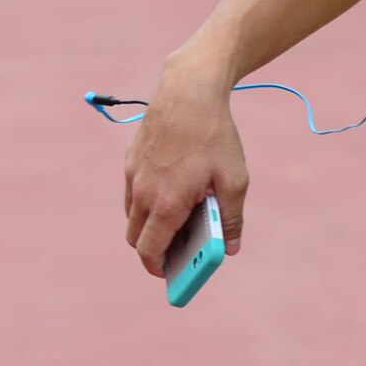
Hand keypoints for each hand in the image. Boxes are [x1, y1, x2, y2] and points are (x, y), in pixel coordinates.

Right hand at [123, 53, 248, 276]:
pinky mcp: (130, 162)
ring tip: (180, 218)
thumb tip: (229, 249)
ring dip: (150, 225)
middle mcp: (141, 194)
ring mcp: (132, 177)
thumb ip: (231, 218)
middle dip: (154, 249)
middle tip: (179, 248)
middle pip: (137, 239)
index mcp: (166, 203)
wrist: (189, 91)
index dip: (158, 268)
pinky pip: (132, 194)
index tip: (171, 274)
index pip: (149, 252)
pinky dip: (146, 202)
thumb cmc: (214, 135)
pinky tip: (173, 189)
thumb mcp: (234, 178)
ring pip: (132, 216)